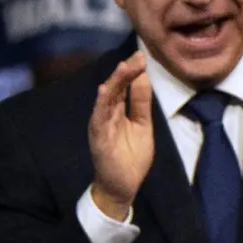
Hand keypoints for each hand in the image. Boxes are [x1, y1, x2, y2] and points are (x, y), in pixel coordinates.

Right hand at [88, 52, 153, 220]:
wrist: (122, 186)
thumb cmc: (130, 157)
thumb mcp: (142, 125)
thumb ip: (140, 103)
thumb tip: (143, 76)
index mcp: (118, 111)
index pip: (124, 86)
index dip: (132, 71)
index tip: (142, 56)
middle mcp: (107, 115)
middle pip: (114, 88)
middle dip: (125, 72)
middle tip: (137, 57)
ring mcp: (101, 126)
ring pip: (106, 100)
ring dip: (114, 82)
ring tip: (123, 67)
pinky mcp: (99, 140)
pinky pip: (98, 119)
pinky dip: (101, 105)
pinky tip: (104, 91)